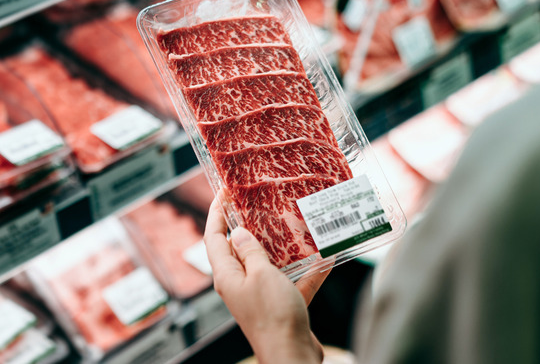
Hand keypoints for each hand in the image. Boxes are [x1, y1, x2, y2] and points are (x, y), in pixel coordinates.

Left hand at [204, 196, 330, 363]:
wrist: (292, 355)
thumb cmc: (273, 315)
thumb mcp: (261, 275)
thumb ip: (251, 251)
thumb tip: (238, 232)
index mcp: (227, 275)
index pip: (214, 237)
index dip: (216, 212)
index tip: (223, 191)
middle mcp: (239, 284)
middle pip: (239, 249)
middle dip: (249, 226)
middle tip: (260, 202)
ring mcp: (260, 295)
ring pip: (268, 264)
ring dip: (282, 247)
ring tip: (294, 223)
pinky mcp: (281, 306)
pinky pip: (292, 282)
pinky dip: (307, 272)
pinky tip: (325, 258)